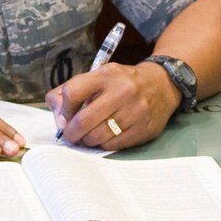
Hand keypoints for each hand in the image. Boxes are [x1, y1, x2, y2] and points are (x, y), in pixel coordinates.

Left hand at [47, 61, 178, 148]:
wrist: (162, 85)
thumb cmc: (122, 82)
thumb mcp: (99, 76)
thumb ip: (72, 91)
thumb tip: (58, 118)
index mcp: (106, 75)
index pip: (72, 92)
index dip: (63, 110)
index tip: (65, 117)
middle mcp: (122, 91)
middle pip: (83, 121)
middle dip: (71, 133)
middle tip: (70, 137)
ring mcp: (135, 111)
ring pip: (97, 137)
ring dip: (86, 141)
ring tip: (86, 138)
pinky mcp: (144, 128)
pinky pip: (113, 145)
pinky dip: (103, 145)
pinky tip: (103, 139)